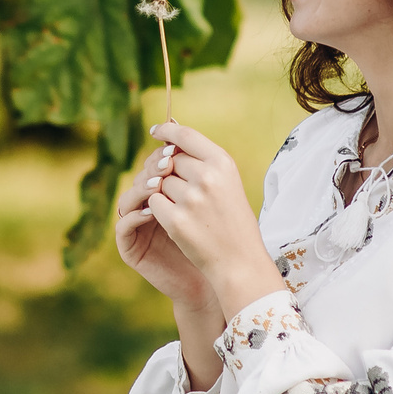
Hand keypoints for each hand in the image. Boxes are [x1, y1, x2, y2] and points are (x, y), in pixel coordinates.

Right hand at [115, 162, 215, 312]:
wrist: (218, 275)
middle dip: (152, 169)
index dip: (161, 155)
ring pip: (127, 198)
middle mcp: (146, 206)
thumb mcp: (208, 198)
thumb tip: (186, 130)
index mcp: (164, 192)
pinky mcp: (130, 247)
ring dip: (141, 189)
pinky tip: (152, 211)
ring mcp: (136, 226)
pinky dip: (135, 215)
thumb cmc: (215, 236)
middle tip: (167, 165)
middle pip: (139, 178)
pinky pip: (123, 225)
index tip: (175, 149)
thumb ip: (197, 170)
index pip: (153, 164)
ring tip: (159, 185)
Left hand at [138, 123, 275, 317]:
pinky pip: (152, 203)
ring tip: (184, 209)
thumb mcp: (228, 183)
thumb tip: (169, 139)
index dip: (167, 131)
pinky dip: (158, 210)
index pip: (185, 135)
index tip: (156, 131)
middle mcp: (207, 177)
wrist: (240, 262)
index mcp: (223, 163)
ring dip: (164, 193)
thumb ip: (202, 161)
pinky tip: (175, 220)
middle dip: (167, 172)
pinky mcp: (176, 220)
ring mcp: (190, 199)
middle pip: (169, 161)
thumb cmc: (233, 221)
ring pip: (158, 182)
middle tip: (177, 188)